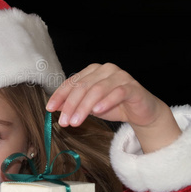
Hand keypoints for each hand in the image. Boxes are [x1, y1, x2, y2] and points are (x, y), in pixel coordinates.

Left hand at [46, 63, 180, 152]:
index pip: (72, 82)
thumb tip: (54, 107)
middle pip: (83, 86)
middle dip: (71, 105)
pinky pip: (117, 93)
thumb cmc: (114, 106)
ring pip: (97, 90)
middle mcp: (105, 70)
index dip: (59, 95)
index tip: (49, 108)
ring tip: (76, 121)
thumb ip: (73, 104)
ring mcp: (120, 76)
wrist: (141, 112)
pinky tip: (97, 112)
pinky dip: (106, 102)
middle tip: (64, 121)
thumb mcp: (89, 106)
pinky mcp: (132, 87)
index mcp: (93, 71)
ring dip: (84, 107)